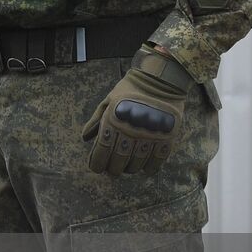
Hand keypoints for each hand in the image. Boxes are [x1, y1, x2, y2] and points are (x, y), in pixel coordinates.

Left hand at [82, 49, 192, 174]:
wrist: (160, 80)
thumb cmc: (130, 90)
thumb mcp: (108, 101)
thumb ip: (96, 120)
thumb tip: (85, 138)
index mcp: (113, 121)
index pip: (102, 149)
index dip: (97, 162)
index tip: (96, 168)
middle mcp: (130, 130)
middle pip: (119, 160)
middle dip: (113, 169)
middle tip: (112, 171)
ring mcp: (149, 135)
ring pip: (137, 162)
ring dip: (130, 168)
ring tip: (127, 168)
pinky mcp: (166, 136)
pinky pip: (158, 159)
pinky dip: (151, 167)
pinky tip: (146, 169)